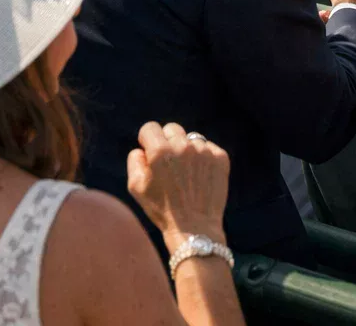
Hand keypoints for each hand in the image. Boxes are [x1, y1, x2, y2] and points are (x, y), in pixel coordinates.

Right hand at [127, 122, 229, 247]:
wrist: (194, 228)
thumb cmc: (162, 209)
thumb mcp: (136, 187)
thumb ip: (135, 160)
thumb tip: (142, 148)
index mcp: (160, 151)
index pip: (150, 128)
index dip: (147, 140)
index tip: (150, 153)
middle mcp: (183, 146)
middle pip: (171, 129)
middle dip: (167, 142)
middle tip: (169, 164)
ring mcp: (204, 150)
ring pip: (190, 139)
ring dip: (186, 150)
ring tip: (185, 174)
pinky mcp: (220, 157)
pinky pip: (208, 148)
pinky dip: (203, 158)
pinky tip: (199, 176)